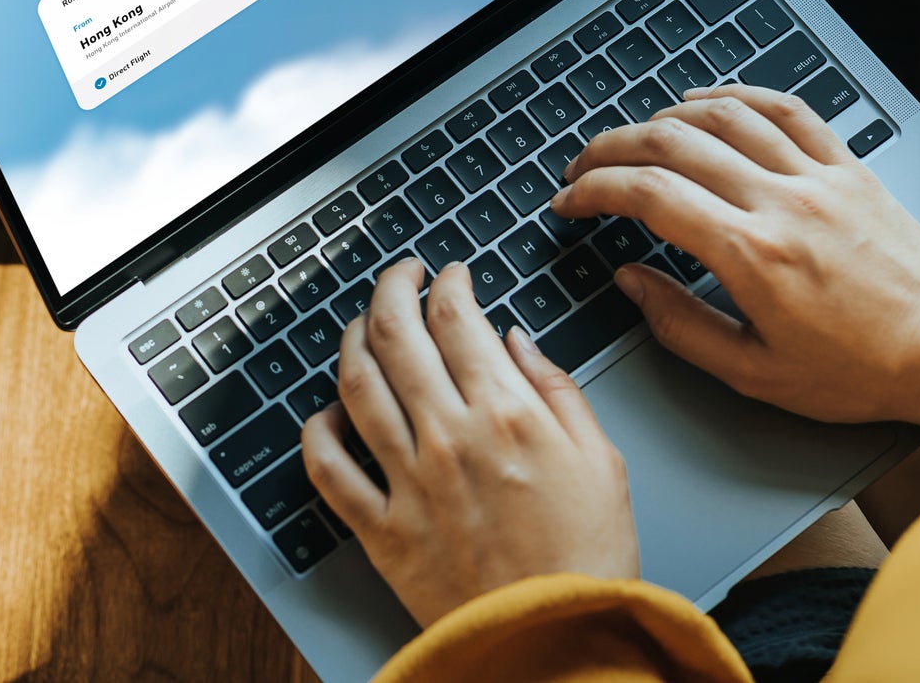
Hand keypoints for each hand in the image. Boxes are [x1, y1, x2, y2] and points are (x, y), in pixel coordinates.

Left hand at [300, 259, 639, 626]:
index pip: (458, 317)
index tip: (450, 275)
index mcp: (507, 414)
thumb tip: (516, 340)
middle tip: (399, 276)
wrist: (561, 643)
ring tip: (360, 325)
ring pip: (356, 386)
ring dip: (351, 341)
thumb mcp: (602, 460)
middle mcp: (450, 438)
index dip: (449, 281)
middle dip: (391, 288)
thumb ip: (556, 389)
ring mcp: (409, 483)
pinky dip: (316, 432)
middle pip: (397, 335)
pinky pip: (328, 470)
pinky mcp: (382, 531)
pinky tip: (324, 414)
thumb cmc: (589, 559)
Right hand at [552, 85, 919, 429]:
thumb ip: (681, 325)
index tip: (571, 201)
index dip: (596, 191)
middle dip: (612, 148)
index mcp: (753, 254)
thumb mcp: (756, 374)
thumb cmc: (864, 371)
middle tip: (584, 168)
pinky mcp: (849, 167)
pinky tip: (709, 101)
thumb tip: (631, 280)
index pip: (650, 195)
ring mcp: (818, 176)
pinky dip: (738, 94)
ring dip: (664, 117)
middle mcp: (783, 201)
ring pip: (724, 115)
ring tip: (635, 137)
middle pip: (673, 142)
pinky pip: (786, 108)